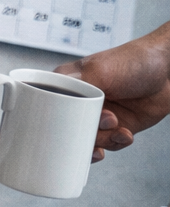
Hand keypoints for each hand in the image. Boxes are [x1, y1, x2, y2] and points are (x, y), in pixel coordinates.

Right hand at [55, 21, 169, 160]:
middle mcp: (80, 103)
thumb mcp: (101, 70)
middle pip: (67, 132)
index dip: (54, 123)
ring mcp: (97, 118)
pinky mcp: (114, 129)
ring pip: (86, 143)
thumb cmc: (136, 60)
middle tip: (103, 124)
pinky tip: (124, 134)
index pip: (49, 109)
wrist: (169, 70)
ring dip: (103, 140)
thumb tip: (53, 101)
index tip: (66, 126)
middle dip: (84, 135)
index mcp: (69, 86)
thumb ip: (75, 86)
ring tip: (117, 127)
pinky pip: (106, 146)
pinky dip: (115, 144)